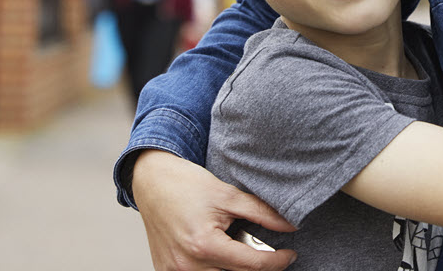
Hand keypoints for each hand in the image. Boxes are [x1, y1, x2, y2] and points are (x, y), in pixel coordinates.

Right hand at [131, 150, 296, 269]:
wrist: (151, 181)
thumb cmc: (187, 185)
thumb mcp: (228, 194)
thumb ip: (262, 213)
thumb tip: (291, 226)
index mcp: (204, 246)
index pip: (252, 265)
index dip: (276, 262)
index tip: (290, 255)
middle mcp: (187, 266)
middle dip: (255, 264)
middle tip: (260, 245)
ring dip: (233, 267)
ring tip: (232, 243)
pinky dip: (213, 267)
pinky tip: (216, 250)